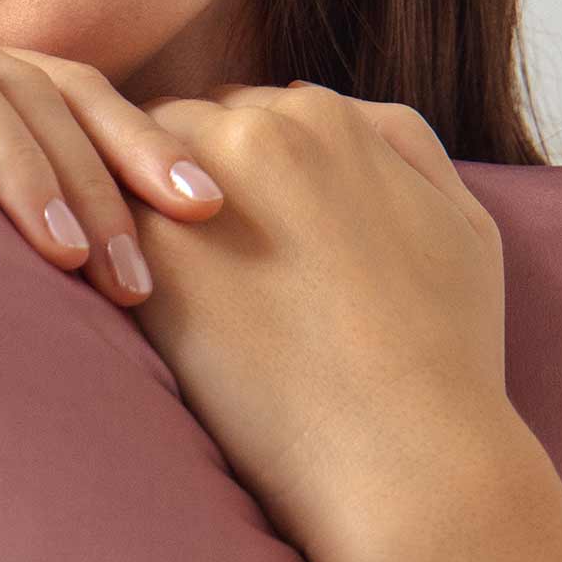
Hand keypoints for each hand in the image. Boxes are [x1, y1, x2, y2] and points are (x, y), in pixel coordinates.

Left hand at [122, 80, 515, 561]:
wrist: (401, 450)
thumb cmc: (444, 354)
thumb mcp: (464, 222)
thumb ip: (404, 147)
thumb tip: (332, 110)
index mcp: (326, 115)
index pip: (246, 113)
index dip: (236, 176)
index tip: (238, 234)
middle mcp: (258, 128)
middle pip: (181, 131)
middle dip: (176, 183)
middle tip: (190, 260)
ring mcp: (193, 186)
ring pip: (128, 172)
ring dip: (134, 213)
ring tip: (152, 281)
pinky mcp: (145, 251)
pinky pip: (97, 226)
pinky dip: (105, 254)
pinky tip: (131, 304)